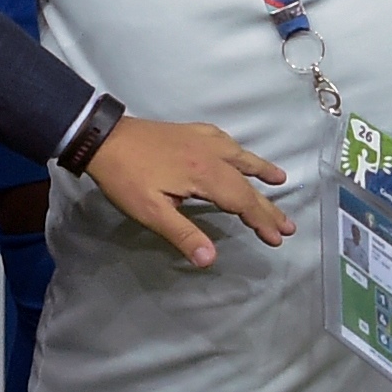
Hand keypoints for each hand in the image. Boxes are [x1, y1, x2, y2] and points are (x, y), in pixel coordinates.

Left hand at [83, 117, 291, 267]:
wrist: (103, 137)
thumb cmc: (126, 177)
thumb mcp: (151, 212)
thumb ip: (183, 235)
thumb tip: (211, 260)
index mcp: (204, 174)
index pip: (242, 201)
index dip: (261, 221)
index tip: (277, 239)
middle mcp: (209, 154)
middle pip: (246, 182)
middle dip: (267, 206)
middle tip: (288, 225)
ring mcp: (199, 139)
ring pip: (239, 156)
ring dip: (260, 170)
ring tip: (279, 179)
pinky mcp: (187, 132)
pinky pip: (223, 140)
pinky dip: (237, 150)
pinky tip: (236, 152)